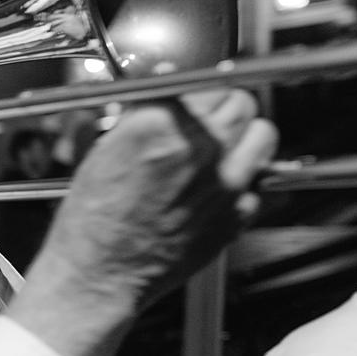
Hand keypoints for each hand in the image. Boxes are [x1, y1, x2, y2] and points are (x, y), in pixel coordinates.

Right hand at [10, 91, 275, 355]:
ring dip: (247, 135)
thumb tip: (164, 80)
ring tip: (225, 148)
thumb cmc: (93, 220)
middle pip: (241, 102)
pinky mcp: (236, 215)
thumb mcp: (102, 150)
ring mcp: (223, 184)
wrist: (99, 275)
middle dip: (225, 107)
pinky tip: (216, 188)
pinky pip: (258, 182)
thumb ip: (142, 111)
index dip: (198, 90)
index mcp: (157, 127)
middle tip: (210, 120)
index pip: (204, 82)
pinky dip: (244, 181)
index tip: (194, 97)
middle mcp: (197, 150)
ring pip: (264, 135)